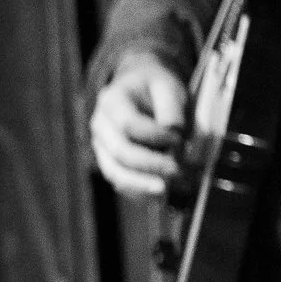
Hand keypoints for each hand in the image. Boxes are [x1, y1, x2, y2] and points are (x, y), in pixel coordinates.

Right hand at [91, 55, 191, 199]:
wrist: (139, 91)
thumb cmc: (155, 90)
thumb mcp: (167, 86)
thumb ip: (171, 107)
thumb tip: (173, 131)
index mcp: (112, 100)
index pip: (128, 124)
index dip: (155, 136)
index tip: (179, 139)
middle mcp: (101, 126)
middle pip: (120, 152)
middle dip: (151, 165)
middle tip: (178, 171)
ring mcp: (102, 147)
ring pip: (115, 172)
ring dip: (142, 185)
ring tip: (165, 191)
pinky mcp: (110, 164)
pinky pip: (121, 182)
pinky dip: (139, 192)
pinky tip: (159, 195)